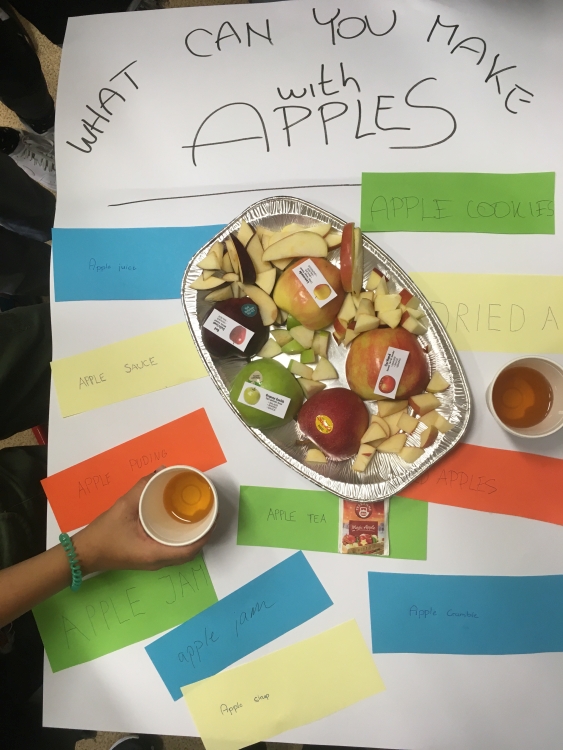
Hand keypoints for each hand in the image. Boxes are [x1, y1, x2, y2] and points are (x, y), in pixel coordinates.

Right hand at [72, 473, 215, 574]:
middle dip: (202, 534)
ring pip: (181, 552)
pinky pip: (172, 550)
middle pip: (189, 552)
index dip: (205, 534)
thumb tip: (160, 471)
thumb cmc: (103, 534)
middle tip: (208, 512)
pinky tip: (180, 523)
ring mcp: (153, 561)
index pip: (190, 550)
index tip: (213, 516)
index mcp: (155, 553)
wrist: (83, 553)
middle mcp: (158, 561)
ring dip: (193, 537)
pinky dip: (181, 539)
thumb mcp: (123, 506)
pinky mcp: (148, 558)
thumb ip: (142, 487)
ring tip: (199, 516)